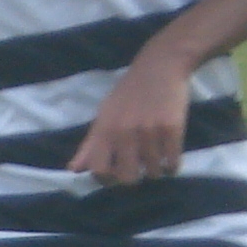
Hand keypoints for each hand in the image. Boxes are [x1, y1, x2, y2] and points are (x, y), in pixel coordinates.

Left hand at [69, 55, 189, 186]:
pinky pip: (172, 163)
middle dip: (133, 178)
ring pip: (152, 172)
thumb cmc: (128, 93)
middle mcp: (124, 132)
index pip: (99, 170)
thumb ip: (89, 145)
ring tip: (155, 160)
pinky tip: (169, 158)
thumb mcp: (103, 115)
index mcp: (104, 129)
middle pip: (127, 177)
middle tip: (138, 169)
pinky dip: (171, 166)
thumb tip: (73, 170)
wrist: (160, 67)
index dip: (106, 179)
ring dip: (154, 171)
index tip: (115, 175)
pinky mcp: (172, 129)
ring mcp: (149, 131)